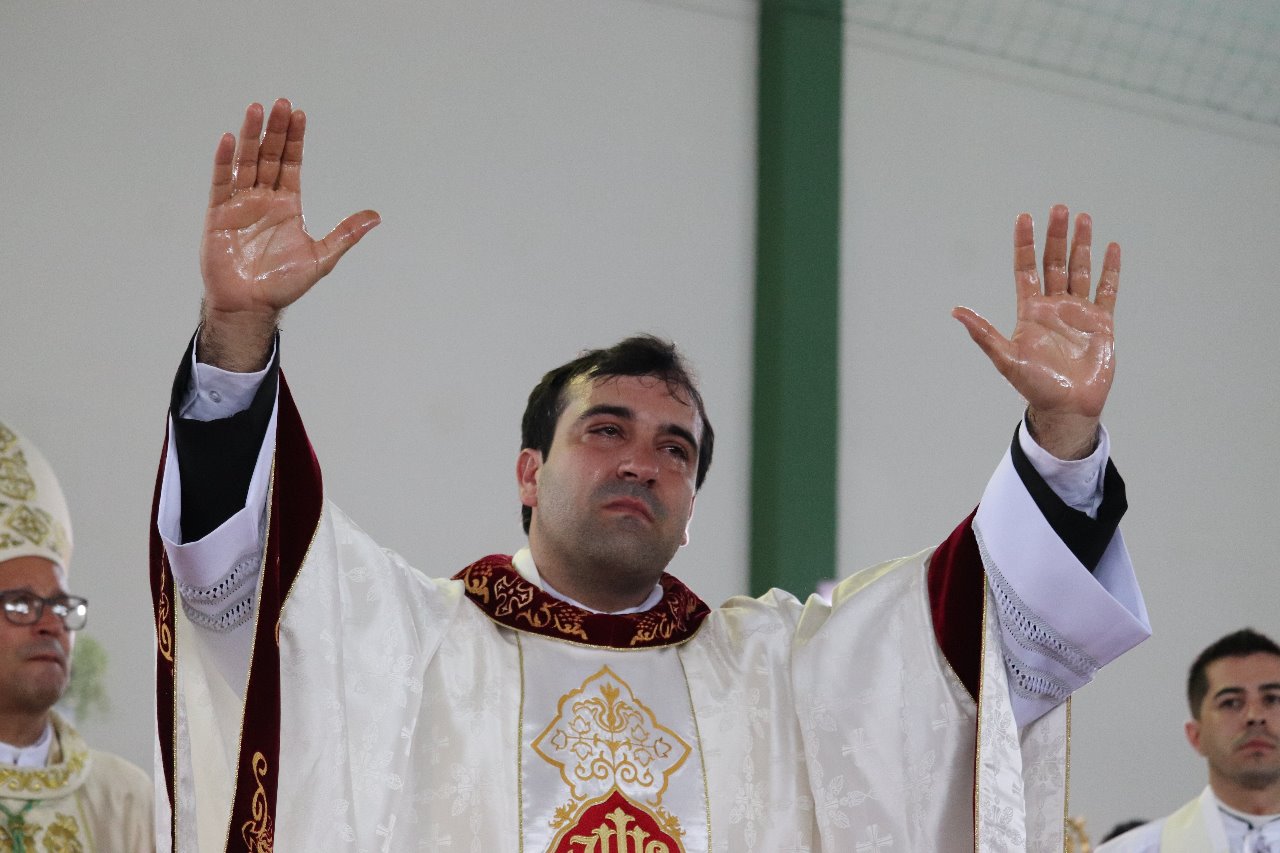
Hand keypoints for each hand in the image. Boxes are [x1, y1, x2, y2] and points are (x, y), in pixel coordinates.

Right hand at [198, 98, 379, 369]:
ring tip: (256, 110)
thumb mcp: (321, 256)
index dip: (294, 140)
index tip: (299, 115)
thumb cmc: (283, 284)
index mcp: (287, 205)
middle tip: (280, 104)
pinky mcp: (219, 214)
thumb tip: (376, 217)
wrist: (251, 305)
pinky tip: (230, 140)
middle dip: (275, 130)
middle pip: (269, 156)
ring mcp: (240, 204)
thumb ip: (346, 234)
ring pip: (246, 163)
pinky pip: (221, 182)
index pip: (290, 164)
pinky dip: (225, 161)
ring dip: (250, 137)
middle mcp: (263, 199)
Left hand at [953, 205, 1119, 459]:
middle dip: (1056, 235)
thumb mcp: (1005, 358)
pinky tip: (1112, 249)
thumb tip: (956, 311)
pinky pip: (1107, 291)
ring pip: (1079, 270)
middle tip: (1059, 208)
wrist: (1067, 407)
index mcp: (1030, 311)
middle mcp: (1053, 307)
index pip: (1026, 268)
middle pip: (1054, 262)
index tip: (1025, 217)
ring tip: (1082, 217)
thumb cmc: (1034, 386)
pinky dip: (1110, 270)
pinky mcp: (1101, 323)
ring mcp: (1077, 313)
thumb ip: (983, 334)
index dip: (1025, 243)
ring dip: (1081, 245)